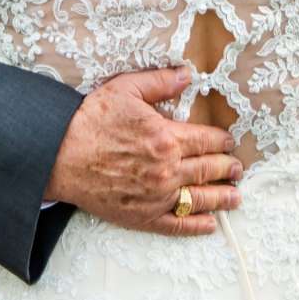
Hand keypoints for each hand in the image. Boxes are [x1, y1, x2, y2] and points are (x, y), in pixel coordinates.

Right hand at [44, 66, 243, 236]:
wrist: (60, 155)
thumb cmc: (91, 120)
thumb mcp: (125, 89)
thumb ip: (160, 82)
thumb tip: (187, 74)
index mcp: (166, 138)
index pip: (207, 140)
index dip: (222, 141)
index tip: (229, 142)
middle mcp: (168, 170)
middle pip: (209, 169)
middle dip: (227, 168)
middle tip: (238, 168)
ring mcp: (158, 197)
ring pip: (200, 198)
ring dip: (223, 197)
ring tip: (235, 196)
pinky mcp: (144, 217)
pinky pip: (178, 224)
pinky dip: (198, 225)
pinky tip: (210, 223)